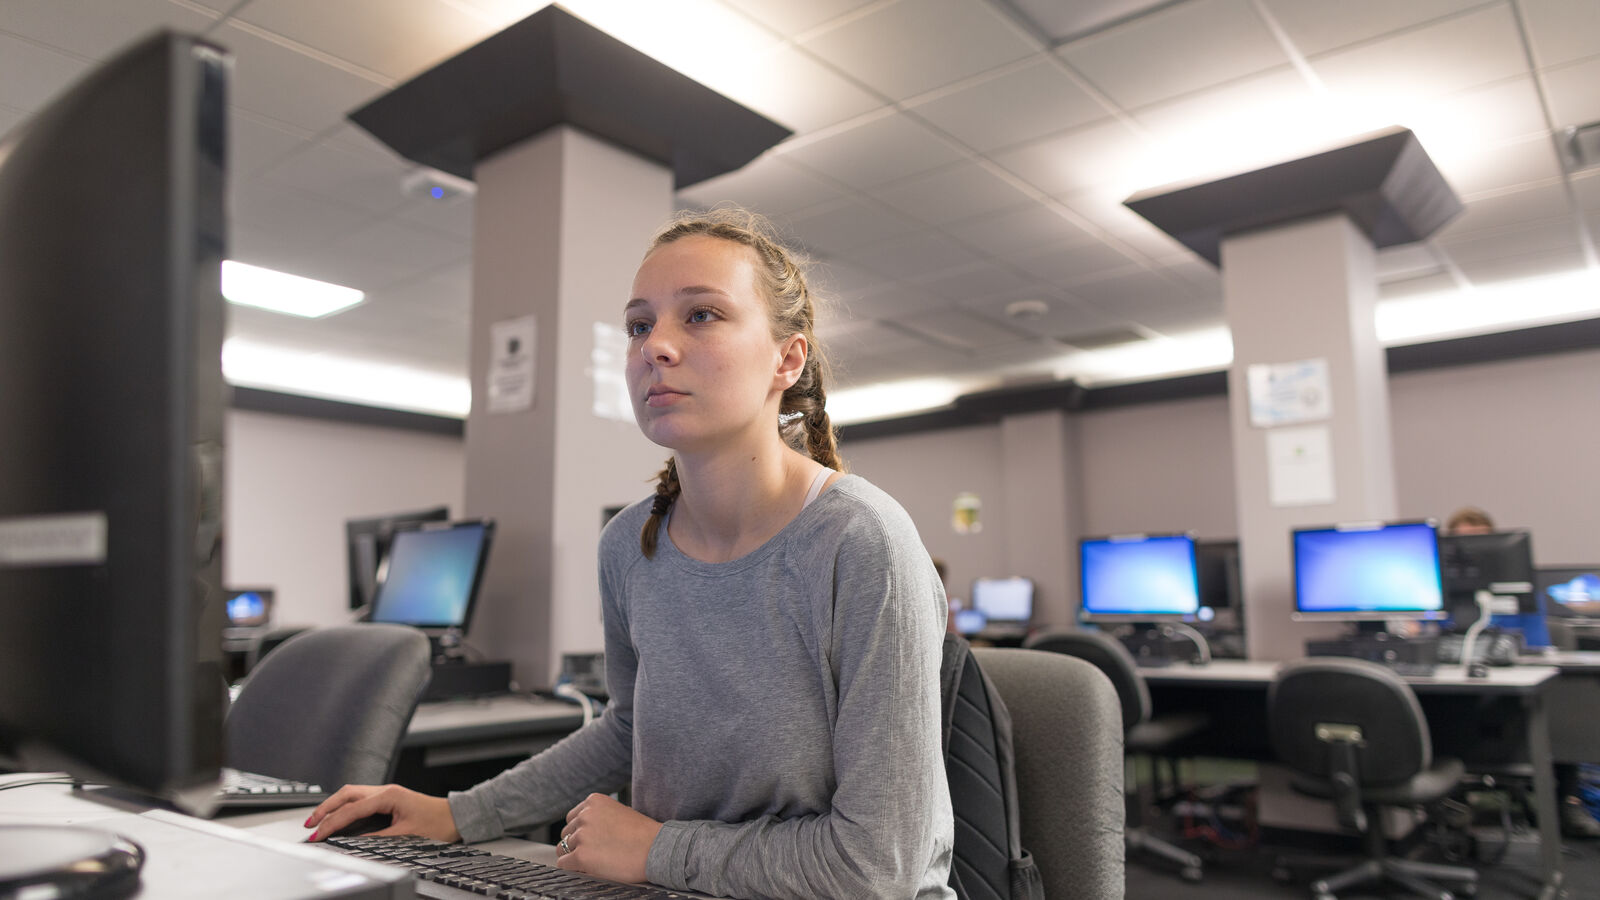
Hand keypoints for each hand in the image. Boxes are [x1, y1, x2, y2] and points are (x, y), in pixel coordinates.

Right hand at [304, 783, 459, 842]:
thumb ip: (378, 838)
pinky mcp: (387, 798)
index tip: (317, 835)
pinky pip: (359, 799)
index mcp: (389, 796)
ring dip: (333, 806)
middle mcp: (385, 790)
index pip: (351, 809)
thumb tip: (354, 842)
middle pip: (346, 795)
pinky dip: (344, 807)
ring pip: (351, 794)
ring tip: (317, 820)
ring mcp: (386, 792)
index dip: (332, 823)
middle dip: (325, 809)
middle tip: (310, 825)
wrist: (455, 816)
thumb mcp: (406, 834)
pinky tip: (337, 816)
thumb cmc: (437, 824)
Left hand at [555, 793, 661, 883]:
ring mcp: (582, 836)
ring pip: (563, 849)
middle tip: (595, 852)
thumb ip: (598, 817)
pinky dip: (574, 868)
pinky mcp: (581, 856)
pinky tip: (589, 868)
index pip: (572, 818)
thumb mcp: (618, 812)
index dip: (580, 831)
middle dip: (577, 844)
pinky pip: (564, 864)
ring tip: (595, 861)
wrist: (656, 848)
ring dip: (575, 856)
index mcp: (593, 801)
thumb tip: (582, 830)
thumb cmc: (643, 834)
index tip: (592, 840)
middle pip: (566, 833)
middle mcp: (585, 815)